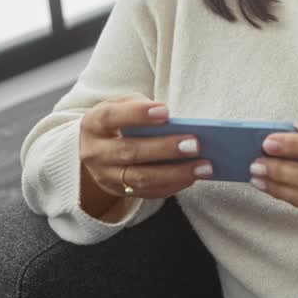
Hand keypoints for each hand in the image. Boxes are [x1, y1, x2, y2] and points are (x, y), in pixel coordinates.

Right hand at [79, 94, 213, 206]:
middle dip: (165, 149)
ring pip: (141, 178)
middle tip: (195, 144)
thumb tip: (170, 119)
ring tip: (204, 167)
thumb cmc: (116, 121)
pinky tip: (193, 177)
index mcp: (94, 124)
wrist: (92, 149)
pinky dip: (172, 185)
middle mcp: (95, 153)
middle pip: (130, 152)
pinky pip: (148, 192)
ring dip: (176, 173)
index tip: (165, 112)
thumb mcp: (120, 105)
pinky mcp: (119, 192)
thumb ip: (140, 106)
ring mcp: (106, 177)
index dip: (137, 115)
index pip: (112, 117)